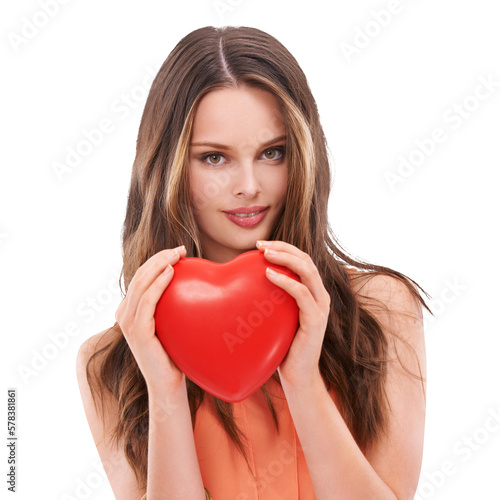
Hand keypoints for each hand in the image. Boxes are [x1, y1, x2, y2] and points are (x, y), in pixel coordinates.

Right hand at [115, 245, 187, 392]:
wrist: (169, 386)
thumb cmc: (174, 354)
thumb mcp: (170, 323)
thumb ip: (170, 304)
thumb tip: (191, 282)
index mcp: (129, 309)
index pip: (141, 276)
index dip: (158, 259)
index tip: (178, 251)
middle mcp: (124, 314)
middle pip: (140, 276)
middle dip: (160, 258)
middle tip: (180, 249)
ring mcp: (128, 323)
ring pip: (141, 284)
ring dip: (159, 265)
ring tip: (176, 255)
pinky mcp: (137, 332)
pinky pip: (147, 301)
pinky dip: (158, 284)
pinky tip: (171, 273)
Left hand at [256, 240, 330, 387]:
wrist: (297, 377)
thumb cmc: (282, 346)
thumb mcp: (276, 316)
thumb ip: (270, 299)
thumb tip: (242, 283)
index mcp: (312, 292)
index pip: (302, 260)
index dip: (283, 247)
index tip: (260, 245)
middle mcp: (320, 296)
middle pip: (306, 260)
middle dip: (283, 248)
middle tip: (260, 245)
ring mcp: (320, 307)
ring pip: (307, 271)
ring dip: (285, 258)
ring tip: (265, 254)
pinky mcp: (316, 320)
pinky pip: (302, 294)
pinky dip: (286, 281)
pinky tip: (269, 275)